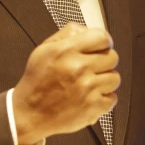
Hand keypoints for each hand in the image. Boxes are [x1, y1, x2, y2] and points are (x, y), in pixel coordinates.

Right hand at [12, 23, 119, 144]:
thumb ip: (66, 34)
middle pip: (113, 57)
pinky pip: (113, 98)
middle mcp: (78, 68)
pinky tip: (89, 97)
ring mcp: (88, 89)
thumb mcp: (44, 49)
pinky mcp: (93, 107)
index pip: (102, 37)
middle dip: (104, 61)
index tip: (100, 47)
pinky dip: (103, 98)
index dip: (103, 41)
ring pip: (115, 77)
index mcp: (66, 50)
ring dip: (104, 80)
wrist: (30, 114)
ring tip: (89, 83)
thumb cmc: (37, 82)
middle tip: (92, 67)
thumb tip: (86, 30)